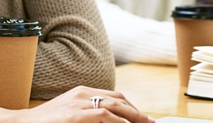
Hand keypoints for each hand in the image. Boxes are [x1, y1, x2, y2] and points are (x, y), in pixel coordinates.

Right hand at [17, 86, 154, 122]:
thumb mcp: (69, 114)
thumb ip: (87, 115)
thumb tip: (110, 120)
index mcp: (80, 92)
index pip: (113, 96)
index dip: (132, 108)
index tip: (143, 119)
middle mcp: (81, 94)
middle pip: (119, 99)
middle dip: (138, 112)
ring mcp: (78, 103)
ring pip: (116, 105)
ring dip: (135, 117)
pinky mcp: (75, 115)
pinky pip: (104, 115)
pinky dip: (120, 121)